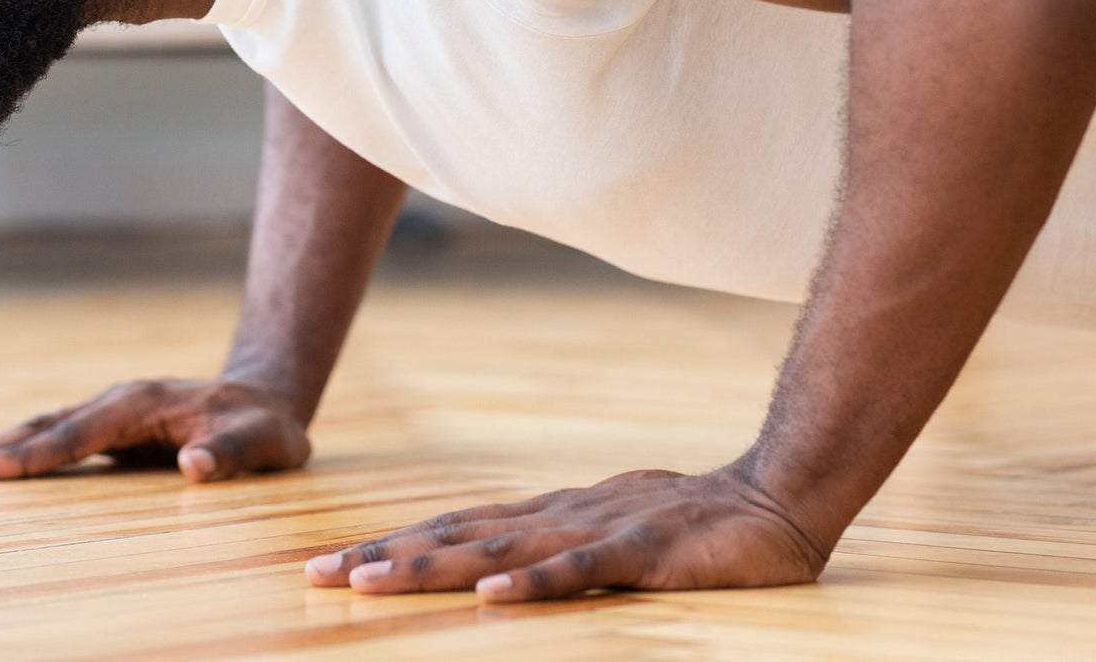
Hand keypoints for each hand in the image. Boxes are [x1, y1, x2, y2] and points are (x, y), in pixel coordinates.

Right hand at [0, 377, 311, 482]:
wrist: (266, 400)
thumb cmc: (265, 426)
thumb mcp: (265, 442)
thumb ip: (233, 452)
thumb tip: (195, 466)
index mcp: (141, 403)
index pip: (77, 434)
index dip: (33, 455)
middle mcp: (117, 403)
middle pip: (44, 426)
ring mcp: (110, 415)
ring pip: (43, 430)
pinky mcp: (110, 432)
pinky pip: (56, 443)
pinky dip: (19, 455)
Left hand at [304, 468, 830, 602]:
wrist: (778, 497)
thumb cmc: (690, 526)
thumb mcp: (606, 536)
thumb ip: (553, 550)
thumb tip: (489, 574)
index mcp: (548, 516)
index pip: (454, 529)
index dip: (391, 545)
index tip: (329, 567)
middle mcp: (559, 516)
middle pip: (457, 534)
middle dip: (385, 555)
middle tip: (317, 575)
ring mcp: (599, 530)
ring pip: (500, 550)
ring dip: (432, 567)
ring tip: (373, 582)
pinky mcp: (644, 552)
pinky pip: (581, 571)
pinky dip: (534, 585)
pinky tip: (492, 600)